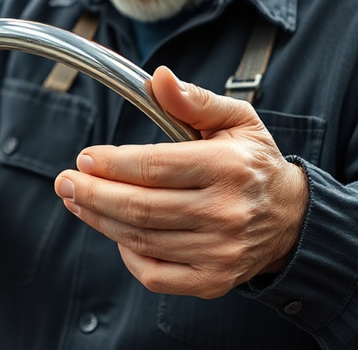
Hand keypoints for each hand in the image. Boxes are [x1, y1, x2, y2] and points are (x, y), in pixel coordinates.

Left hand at [54, 66, 307, 298]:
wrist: (292, 219)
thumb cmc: (254, 163)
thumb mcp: (235, 120)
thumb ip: (193, 100)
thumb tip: (159, 77)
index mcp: (229, 168)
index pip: (154, 167)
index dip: (111, 163)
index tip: (85, 156)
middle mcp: (226, 213)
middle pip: (140, 207)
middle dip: (92, 193)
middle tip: (65, 181)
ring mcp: (219, 252)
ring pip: (140, 239)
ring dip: (99, 220)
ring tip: (76, 201)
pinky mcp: (212, 281)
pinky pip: (154, 275)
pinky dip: (126, 254)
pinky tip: (114, 231)